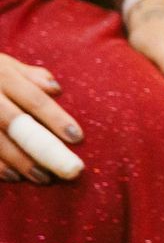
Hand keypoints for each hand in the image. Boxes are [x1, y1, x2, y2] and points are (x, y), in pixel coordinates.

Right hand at [0, 53, 81, 182]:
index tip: (77, 138)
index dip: (56, 119)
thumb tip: (56, 90)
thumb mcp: (3, 64)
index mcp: (2, 76)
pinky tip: (14, 177)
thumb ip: (29, 76)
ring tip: (44, 178)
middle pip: (17, 124)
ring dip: (21, 162)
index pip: (34, 100)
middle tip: (68, 168)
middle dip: (44, 147)